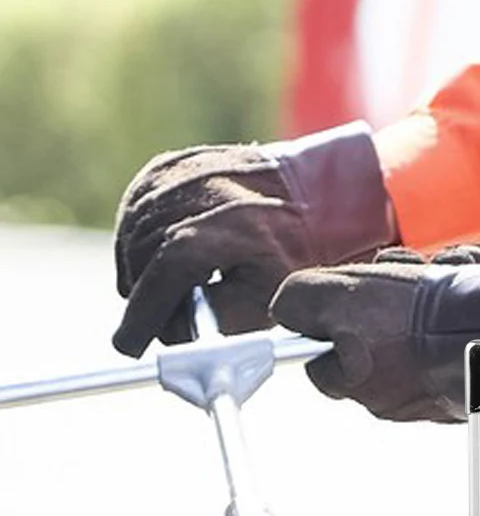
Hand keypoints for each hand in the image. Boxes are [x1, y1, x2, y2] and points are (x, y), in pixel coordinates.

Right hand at [113, 123, 392, 356]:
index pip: (152, 288)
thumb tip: (176, 338)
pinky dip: (148, 239)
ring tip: (184, 283)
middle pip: (139, 269)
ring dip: (146, 270)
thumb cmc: (296, 246)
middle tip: (175, 318)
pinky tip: (175, 250)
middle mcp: (177, 202)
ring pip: (132, 243)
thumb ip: (219, 322)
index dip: (139, 323)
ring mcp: (167, 180)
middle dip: (151, 300)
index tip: (130, 347)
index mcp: (203, 236)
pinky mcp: (163, 168)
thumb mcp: (267, 297)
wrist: (313, 189)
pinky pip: (136, 216)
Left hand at [269, 248, 479, 422]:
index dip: (326, 323)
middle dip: (381, 297)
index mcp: (360, 385)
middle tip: (395, 278)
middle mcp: (398, 396)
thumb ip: (300, 301)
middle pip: (370, 337)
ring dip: (423, 288)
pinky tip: (467, 280)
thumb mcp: (336, 294)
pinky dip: (460, 295)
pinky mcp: (475, 367)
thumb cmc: (420, 317)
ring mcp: (438, 384)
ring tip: (440, 274)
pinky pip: (457, 326)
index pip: (321, 362)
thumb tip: (286, 309)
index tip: (339, 299)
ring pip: (414, 325)